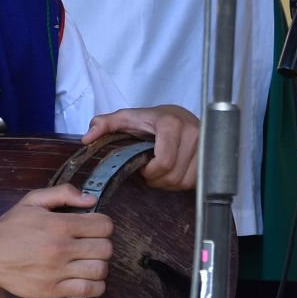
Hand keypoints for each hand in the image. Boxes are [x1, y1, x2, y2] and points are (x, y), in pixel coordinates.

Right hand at [0, 184, 115, 297]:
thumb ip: (64, 193)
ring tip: (89, 260)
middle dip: (102, 243)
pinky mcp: (53, 290)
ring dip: (100, 264)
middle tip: (91, 243)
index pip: (104, 226)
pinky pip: (88, 290)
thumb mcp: (34, 200)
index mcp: (59, 225)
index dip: (103, 224)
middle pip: (105, 248)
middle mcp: (61, 249)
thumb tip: (91, 199)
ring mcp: (58, 272)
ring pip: (100, 270)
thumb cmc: (11, 226)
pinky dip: (96, 285)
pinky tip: (87, 277)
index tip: (94, 226)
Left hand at [84, 105, 200, 189]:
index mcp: (171, 124)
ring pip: (182, 181)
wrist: (180, 115)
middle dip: (157, 178)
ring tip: (162, 167)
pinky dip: (180, 181)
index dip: (150, 171)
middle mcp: (192, 133)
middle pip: (172, 175)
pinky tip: (175, 169)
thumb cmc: (152, 120)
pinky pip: (193, 182)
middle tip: (151, 168)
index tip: (144, 165)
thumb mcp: (127, 118)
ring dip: (168, 181)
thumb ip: (105, 124)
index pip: (164, 162)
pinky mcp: (209, 157)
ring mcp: (204, 146)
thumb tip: (87, 138)